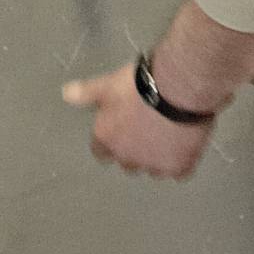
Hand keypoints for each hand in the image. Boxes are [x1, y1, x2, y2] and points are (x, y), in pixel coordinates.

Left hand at [62, 62, 213, 180]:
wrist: (179, 86)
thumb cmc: (140, 83)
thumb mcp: (108, 84)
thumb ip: (87, 93)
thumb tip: (66, 94)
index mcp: (106, 139)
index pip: (102, 152)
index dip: (112, 139)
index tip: (123, 128)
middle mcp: (127, 157)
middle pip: (128, 162)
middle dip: (136, 149)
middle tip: (149, 125)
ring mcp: (153, 165)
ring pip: (153, 168)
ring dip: (159, 155)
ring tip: (171, 130)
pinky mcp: (178, 167)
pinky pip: (179, 171)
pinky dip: (182, 159)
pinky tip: (187, 141)